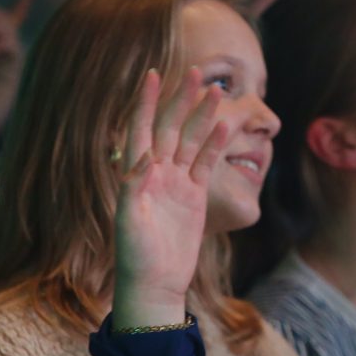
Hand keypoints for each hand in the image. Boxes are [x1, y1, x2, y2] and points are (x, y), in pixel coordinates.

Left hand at [112, 68, 228, 329]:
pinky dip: (215, 145)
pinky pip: (206, 165)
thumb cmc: (135, 256)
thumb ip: (134, 186)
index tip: (153, 74)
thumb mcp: (130, 221)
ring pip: (191, 141)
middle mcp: (155, 173)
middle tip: (198, 71)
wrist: (156, 284)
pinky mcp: (194, 197)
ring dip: (203, 116)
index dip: (146, 102)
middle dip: (181, 99)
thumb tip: (142, 154)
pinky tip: (226, 126)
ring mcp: (176, 183)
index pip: (141, 129)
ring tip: (217, 91)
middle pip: (169, 127)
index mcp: (135, 175)